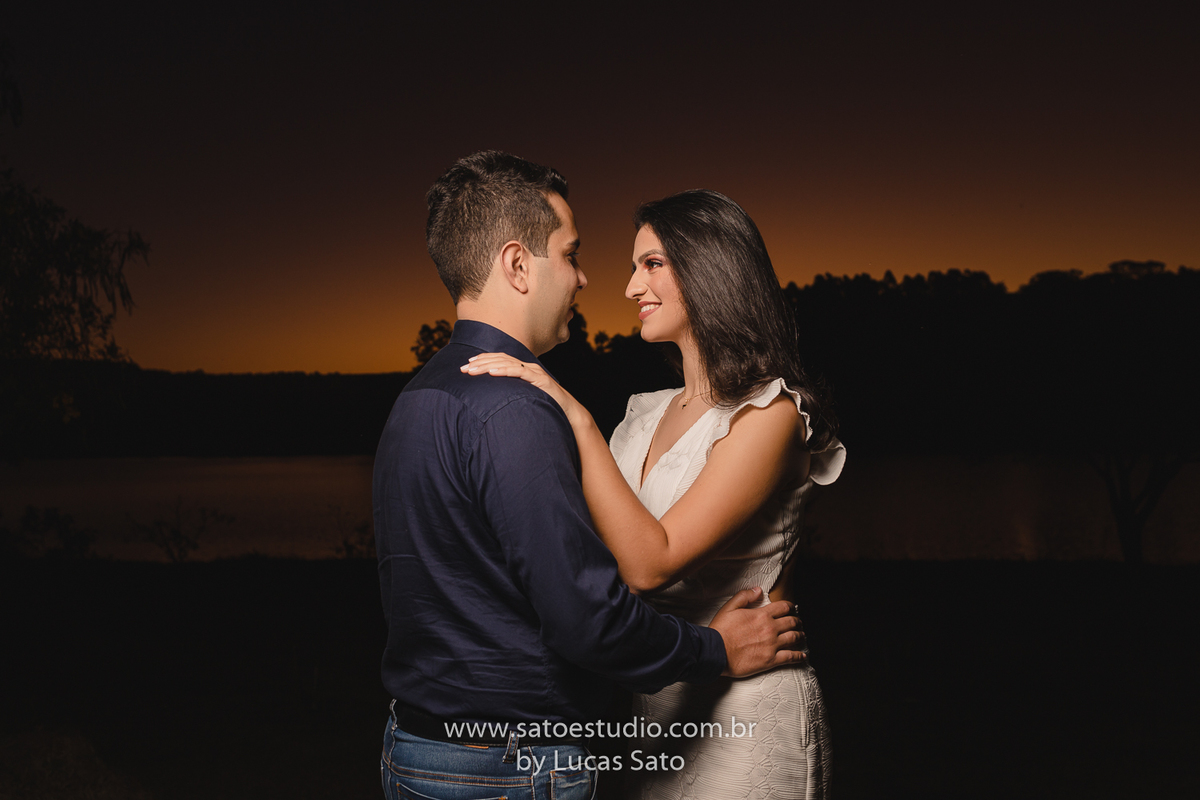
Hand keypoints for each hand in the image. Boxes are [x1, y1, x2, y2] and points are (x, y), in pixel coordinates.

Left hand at [461, 353, 586, 425]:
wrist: (569, 413)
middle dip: (480, 363)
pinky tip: (493, 372)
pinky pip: (520, 373)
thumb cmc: (546, 406)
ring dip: (488, 366)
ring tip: (473, 370)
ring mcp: (535, 372)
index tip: (467, 365)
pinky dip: (505, 371)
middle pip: (500, 359)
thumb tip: (492, 399)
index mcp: (523, 370)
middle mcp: (528, 367)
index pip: (500, 360)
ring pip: (508, 364)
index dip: (483, 360)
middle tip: (463, 368)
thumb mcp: (524, 398)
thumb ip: (511, 394)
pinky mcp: (541, 380)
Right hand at [709, 587, 805, 677]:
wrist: (716, 652)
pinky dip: (799, 656)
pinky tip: (802, 656)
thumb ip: (745, 596)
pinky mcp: (771, 660)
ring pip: (793, 638)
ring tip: (802, 636)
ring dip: (800, 636)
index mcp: (761, 615)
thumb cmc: (721, 631)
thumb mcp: (730, 607)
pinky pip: (790, 657)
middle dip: (797, 621)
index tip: (792, 608)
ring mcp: (772, 645)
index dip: (790, 606)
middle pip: (791, 622)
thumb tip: (758, 590)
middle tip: (798, 622)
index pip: (783, 607)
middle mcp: (770, 629)